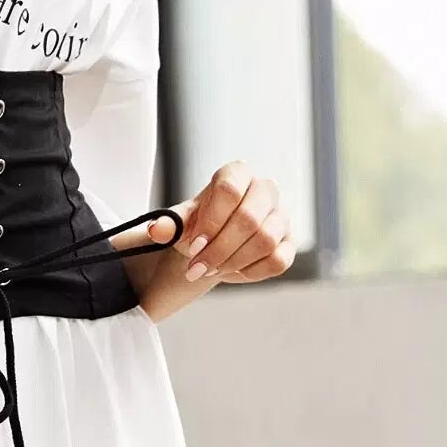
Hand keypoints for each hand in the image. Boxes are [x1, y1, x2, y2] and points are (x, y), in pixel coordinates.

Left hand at [112, 161, 294, 319]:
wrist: (214, 242)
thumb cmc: (199, 225)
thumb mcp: (181, 223)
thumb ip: (170, 224)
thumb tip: (157, 230)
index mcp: (237, 173)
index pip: (229, 190)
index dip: (211, 221)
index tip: (193, 246)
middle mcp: (265, 189)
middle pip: (249, 218)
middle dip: (220, 249)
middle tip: (197, 268)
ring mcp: (281, 215)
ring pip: (265, 241)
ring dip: (233, 262)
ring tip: (210, 271)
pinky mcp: (290, 241)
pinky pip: (278, 260)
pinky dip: (251, 272)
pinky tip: (230, 272)